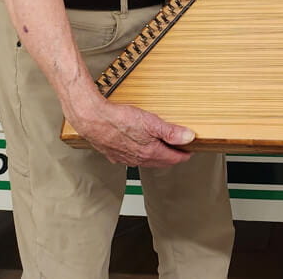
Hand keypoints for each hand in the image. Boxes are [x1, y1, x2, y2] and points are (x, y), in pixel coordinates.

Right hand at [69, 99, 195, 167]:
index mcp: (149, 152)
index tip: (190, 152)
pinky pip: (131, 158)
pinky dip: (140, 155)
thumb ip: (171, 132)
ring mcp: (124, 158)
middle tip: (179, 152)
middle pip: (159, 162)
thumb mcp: (151, 122)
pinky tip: (139, 150)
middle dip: (171, 158)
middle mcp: (137, 159)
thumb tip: (189, 138)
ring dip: (156, 157)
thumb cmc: (120, 119)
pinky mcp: (113, 154)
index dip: (183, 155)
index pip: (172, 158)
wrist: (93, 120)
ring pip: (145, 161)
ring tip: (163, 151)